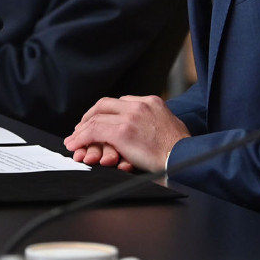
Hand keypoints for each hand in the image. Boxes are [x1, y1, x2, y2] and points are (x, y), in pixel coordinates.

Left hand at [63, 94, 188, 172]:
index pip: (120, 102)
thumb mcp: (171, 125)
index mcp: (151, 102)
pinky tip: (75, 144)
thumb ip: (155, 122)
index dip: (105, 112)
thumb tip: (147, 130)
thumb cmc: (180, 149)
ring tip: (74, 140)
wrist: (185, 157)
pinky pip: (94, 131)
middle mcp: (140, 105)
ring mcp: (130, 116)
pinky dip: (81, 137)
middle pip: (104, 105)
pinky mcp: (123, 131)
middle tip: (80, 129)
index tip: (98, 121)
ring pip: (96, 117)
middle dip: (89, 117)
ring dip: (81, 129)